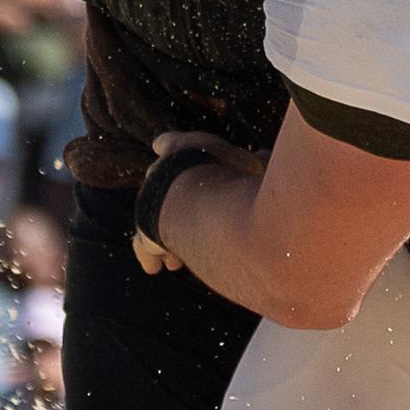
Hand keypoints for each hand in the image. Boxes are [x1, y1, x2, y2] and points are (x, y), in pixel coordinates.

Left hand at [132, 130, 264, 274]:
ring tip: (174, 251)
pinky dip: (149, 257)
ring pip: (153, 217)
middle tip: (182, 210)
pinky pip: (144, 247)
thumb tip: (265, 157)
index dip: (170, 146)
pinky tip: (154, 267)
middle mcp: (158, 174)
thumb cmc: (229, 176)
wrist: (198, 199)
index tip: (162, 147)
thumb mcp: (251, 165)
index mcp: (179, 149)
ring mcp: (149, 206)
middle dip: (172, 196)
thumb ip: (256, 162)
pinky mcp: (145, 236)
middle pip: (159, 182)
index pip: (169, 142)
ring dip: (165, 231)